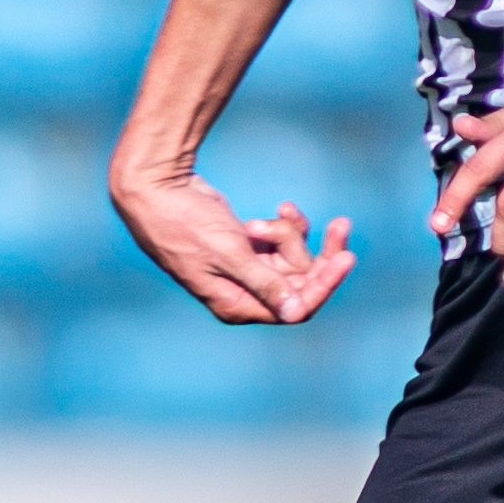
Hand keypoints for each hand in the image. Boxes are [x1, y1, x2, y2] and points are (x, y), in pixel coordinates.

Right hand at [110, 160, 355, 326]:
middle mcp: (245, 293)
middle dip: (319, 252)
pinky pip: (280, 242)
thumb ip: (265, 283)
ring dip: (288, 233)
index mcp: (238, 305)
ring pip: (291, 258)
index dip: (324, 284)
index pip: (295, 306)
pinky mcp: (246, 247)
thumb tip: (295, 314)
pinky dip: (283, 225)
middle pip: (300, 282)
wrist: (157, 188)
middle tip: (342, 223)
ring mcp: (246, 269)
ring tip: (269, 215)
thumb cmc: (185, 224)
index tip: (346, 257)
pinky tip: (282, 207)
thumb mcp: (229, 253)